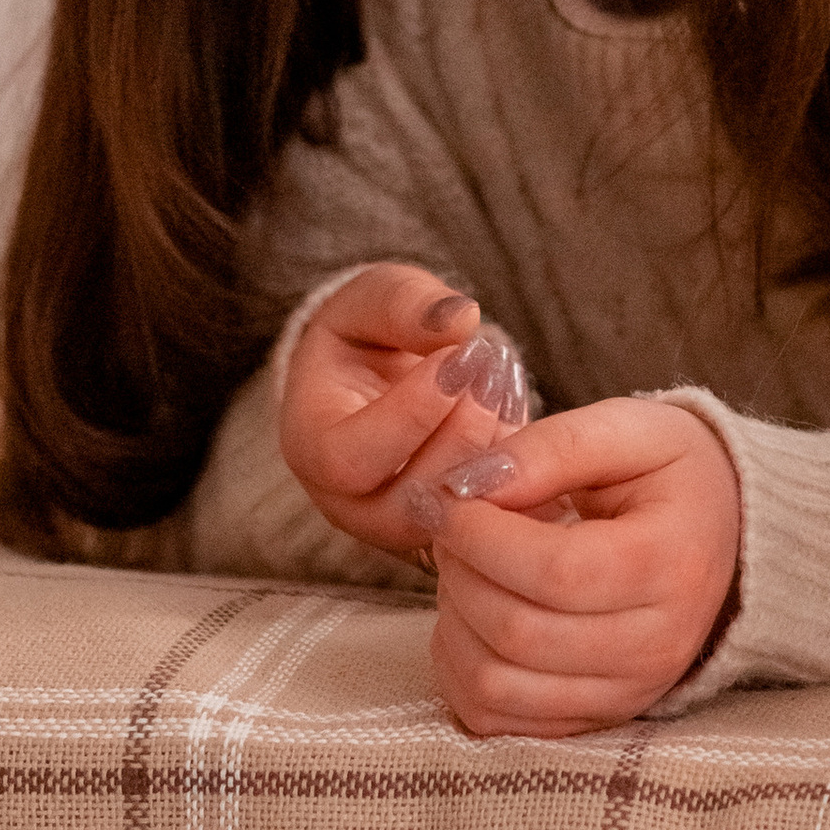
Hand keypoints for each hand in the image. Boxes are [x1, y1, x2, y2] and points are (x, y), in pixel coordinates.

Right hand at [277, 263, 528, 559]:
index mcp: (311, 448)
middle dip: (464, 431)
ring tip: (504, 378)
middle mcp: (352, 504)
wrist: (377, 377)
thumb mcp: (370, 299)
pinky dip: (518, 466)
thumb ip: (404, 303)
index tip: (460, 357)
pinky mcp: (453, 530)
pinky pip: (496, 516)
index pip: (349, 460)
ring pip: (460, 515)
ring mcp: (404, 526)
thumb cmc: (367, 334)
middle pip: (412, 499)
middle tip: (492, 365)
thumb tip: (462, 320)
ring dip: (495, 446)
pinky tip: (515, 406)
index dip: (411, 413)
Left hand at [425, 400, 741, 738]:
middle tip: (451, 526)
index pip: (554, 571)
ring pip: (494, 684)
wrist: (727, 535)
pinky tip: (469, 616)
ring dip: (453, 621)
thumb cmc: (672, 477)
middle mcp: (656, 645)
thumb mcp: (629, 429)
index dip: (480, 536)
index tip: (450, 498)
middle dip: (459, 571)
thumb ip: (552, 447)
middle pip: (517, 632)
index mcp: (671, 563)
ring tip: (465, 568)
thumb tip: (469, 487)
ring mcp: (626, 692)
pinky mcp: (594, 717)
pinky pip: (494, 718)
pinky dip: (458, 669)